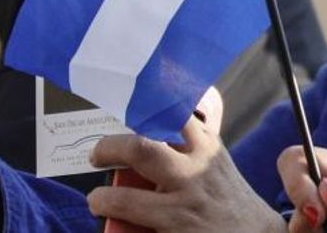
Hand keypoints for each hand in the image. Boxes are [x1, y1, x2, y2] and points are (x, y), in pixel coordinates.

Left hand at [87, 88, 280, 231]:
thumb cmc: (229, 198)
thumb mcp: (217, 163)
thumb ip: (191, 147)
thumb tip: (148, 135)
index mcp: (206, 147)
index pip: (171, 113)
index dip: (142, 107)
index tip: (124, 105)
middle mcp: (194, 172)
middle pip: (140, 147)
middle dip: (109, 148)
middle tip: (98, 154)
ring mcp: (183, 206)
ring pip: (123, 198)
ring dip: (103, 198)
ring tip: (100, 199)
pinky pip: (132, 228)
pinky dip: (116, 228)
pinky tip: (114, 226)